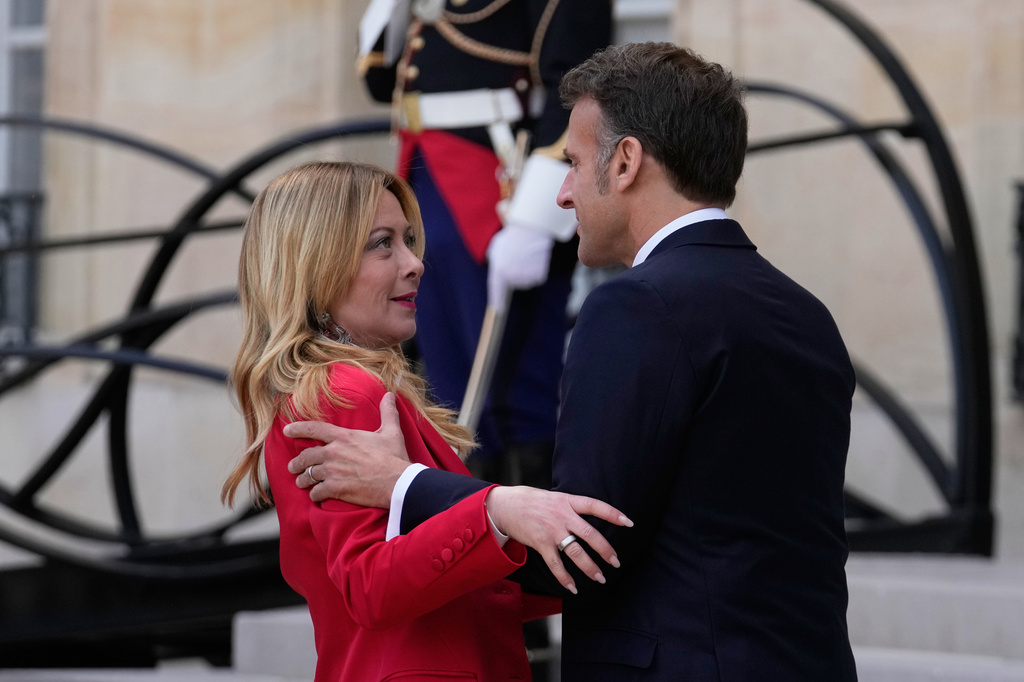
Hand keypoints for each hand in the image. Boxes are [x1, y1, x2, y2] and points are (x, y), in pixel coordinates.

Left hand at [284, 393, 408, 506]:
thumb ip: (387, 412)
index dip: (298, 428)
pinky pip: (317, 492)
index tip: (286, 430)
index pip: (315, 429)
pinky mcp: (335, 489)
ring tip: (302, 483)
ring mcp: (333, 472)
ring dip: (303, 480)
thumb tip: (389, 395)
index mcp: (344, 437)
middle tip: (293, 467)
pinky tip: (316, 496)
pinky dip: (315, 494)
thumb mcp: (391, 432)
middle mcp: (334, 453)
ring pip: (308, 476)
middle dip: (297, 462)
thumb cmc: (394, 458)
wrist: (398, 483)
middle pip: (306, 456)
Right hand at [484, 486, 632, 594]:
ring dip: (590, 568)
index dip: (613, 514)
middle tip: (616, 562)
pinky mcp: (541, 544)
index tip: (629, 523)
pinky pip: (556, 564)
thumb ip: (571, 506)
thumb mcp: (554, 497)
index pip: (595, 506)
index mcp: (568, 501)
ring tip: (600, 578)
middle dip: (606, 550)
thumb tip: (588, 516)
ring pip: (576, 552)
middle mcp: (562, 516)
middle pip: (590, 534)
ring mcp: (552, 530)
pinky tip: (573, 588)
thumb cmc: (531, 500)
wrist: (505, 506)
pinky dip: (565, 578)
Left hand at [486, 223, 553, 310]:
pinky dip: (537, 269)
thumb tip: (499, 271)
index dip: (497, 301)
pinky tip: (534, 258)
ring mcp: (525, 277)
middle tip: (517, 257)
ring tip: (525, 255)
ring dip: (526, 270)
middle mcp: (511, 277)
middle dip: (515, 272)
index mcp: (498, 270)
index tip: (498, 309)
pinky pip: (537, 277)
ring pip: (526, 281)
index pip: (496, 290)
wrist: (530, 229)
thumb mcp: (497, 247)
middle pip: (514, 283)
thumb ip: (495, 261)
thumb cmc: (513, 236)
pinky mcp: (538, 276)